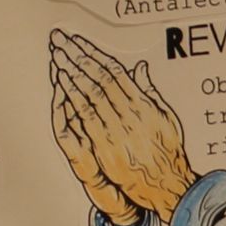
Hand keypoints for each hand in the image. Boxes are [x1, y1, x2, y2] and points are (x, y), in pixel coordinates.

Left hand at [51, 28, 197, 217]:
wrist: (167, 185)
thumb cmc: (168, 153)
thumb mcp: (166, 117)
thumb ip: (150, 92)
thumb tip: (140, 68)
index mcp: (144, 104)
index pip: (115, 72)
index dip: (94, 54)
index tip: (78, 41)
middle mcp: (129, 113)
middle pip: (99, 77)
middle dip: (77, 56)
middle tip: (60, 40)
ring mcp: (116, 129)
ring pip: (90, 93)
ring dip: (71, 72)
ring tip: (56, 54)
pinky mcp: (105, 146)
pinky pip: (85, 116)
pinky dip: (72, 97)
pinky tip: (61, 82)